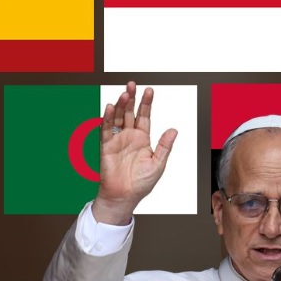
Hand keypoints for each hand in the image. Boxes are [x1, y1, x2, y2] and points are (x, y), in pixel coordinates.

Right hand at [92, 81, 177, 224]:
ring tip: (125, 93)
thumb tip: (174, 130)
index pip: (144, 116)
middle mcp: (129, 136)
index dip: (146, 103)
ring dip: (121, 105)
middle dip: (132, 98)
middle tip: (133, 84)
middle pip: (130, 113)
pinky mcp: (106, 146)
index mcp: (142, 139)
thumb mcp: (158, 163)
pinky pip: (106, 130)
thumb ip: (165, 146)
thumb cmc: (141, 182)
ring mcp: (117, 140)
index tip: (149, 90)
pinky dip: (108, 118)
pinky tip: (111, 108)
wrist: (125, 196)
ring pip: (118, 118)